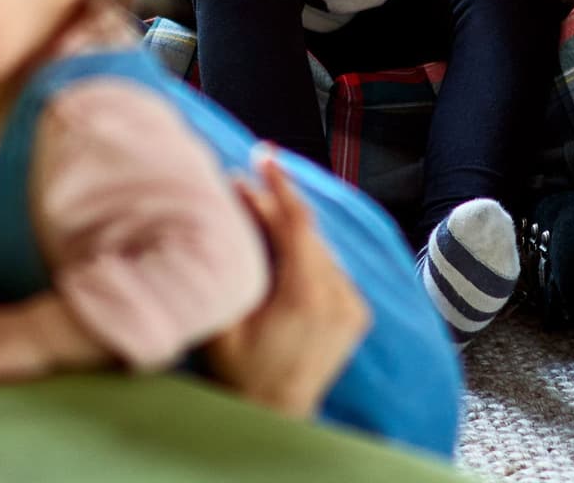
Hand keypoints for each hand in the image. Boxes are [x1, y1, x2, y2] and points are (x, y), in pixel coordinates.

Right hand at [206, 149, 369, 417]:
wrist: (274, 418)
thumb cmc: (241, 375)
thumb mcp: (223, 322)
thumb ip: (225, 269)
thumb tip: (217, 218)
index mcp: (306, 295)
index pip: (297, 222)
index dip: (279, 184)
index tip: (264, 155)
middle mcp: (337, 297)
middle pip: (306, 231)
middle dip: (274, 204)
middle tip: (241, 185)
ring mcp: (351, 307)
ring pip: (318, 246)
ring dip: (288, 227)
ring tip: (255, 210)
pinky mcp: (356, 315)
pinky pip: (328, 266)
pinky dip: (305, 249)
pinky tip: (281, 243)